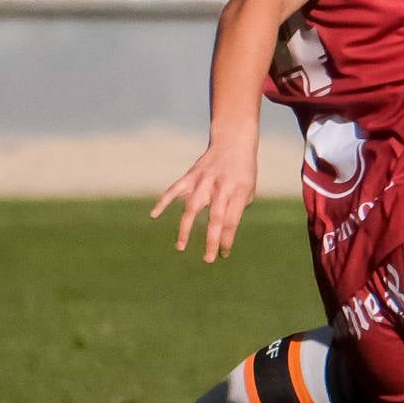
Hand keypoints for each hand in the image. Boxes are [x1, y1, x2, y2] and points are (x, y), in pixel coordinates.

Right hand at [151, 139, 257, 262]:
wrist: (232, 143)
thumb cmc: (243, 172)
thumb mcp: (249, 190)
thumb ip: (236, 210)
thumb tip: (222, 231)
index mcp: (239, 191)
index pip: (232, 221)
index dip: (227, 239)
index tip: (223, 254)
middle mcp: (221, 187)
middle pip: (215, 218)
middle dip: (212, 240)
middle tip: (209, 259)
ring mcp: (204, 181)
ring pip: (192, 207)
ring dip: (185, 228)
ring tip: (180, 247)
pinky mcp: (190, 176)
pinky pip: (174, 190)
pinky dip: (163, 201)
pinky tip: (154, 215)